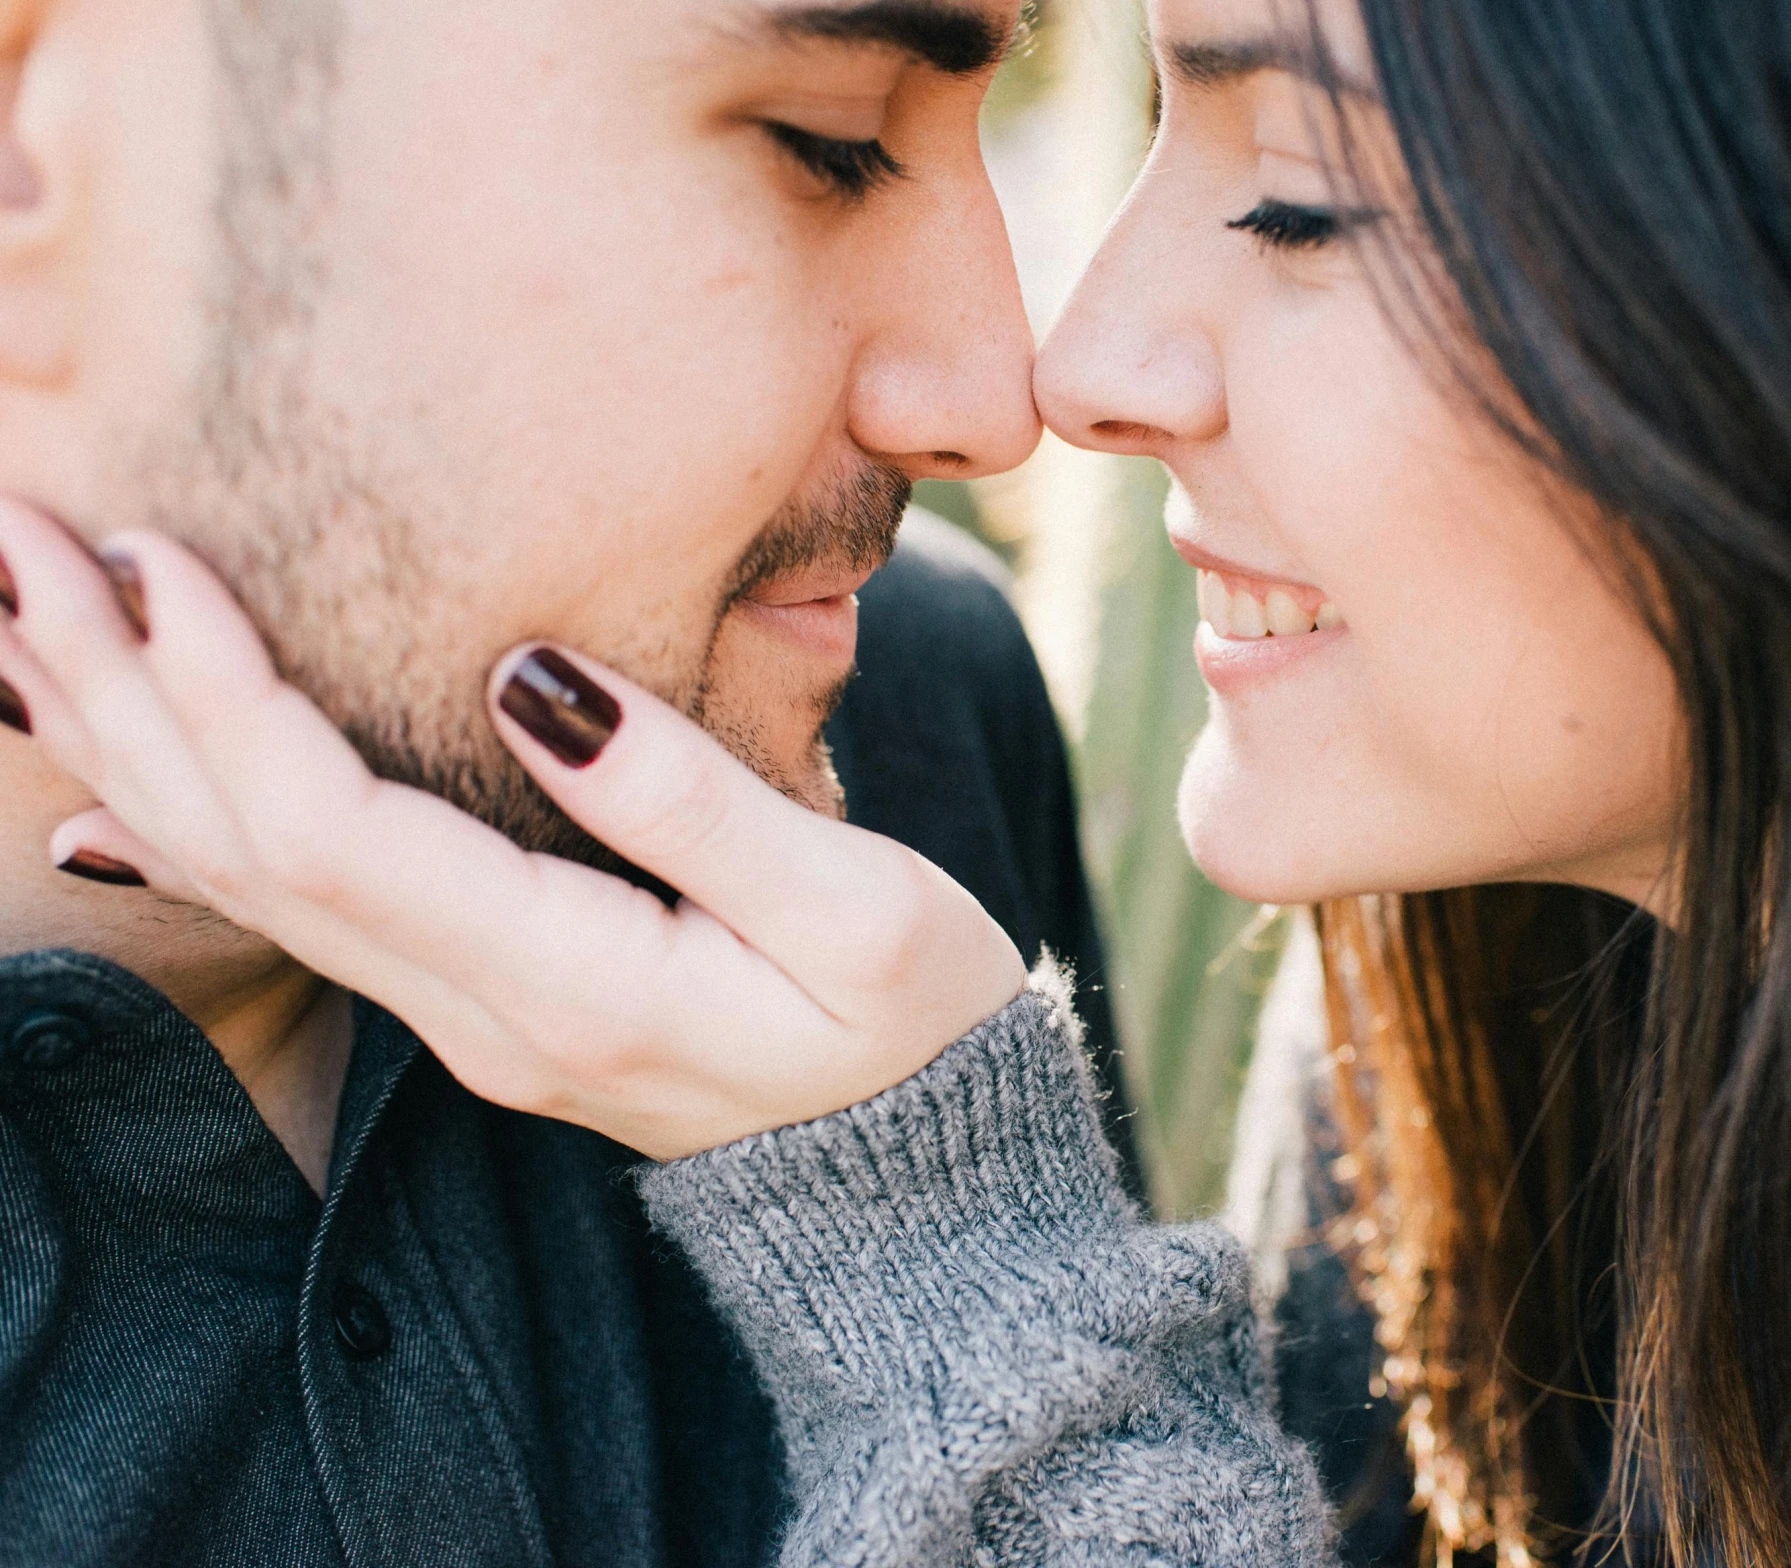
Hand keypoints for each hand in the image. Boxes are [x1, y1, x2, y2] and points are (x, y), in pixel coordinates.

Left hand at [0, 498, 1029, 1158]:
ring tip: (26, 618)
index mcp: (571, 987)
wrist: (919, 1176)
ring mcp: (469, 1022)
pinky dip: (189, 831)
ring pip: (251, 882)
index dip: (231, 697)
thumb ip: (691, 804)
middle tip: (21, 537)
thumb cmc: (916, 1025)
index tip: (155, 559)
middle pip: (250, 855)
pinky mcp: (482, 1002)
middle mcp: (482, 1018)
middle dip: (126, 693)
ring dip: (132, 745)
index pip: (338, 839)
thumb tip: (533, 679)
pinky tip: (101, 795)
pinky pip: (298, 914)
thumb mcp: (854, 910)